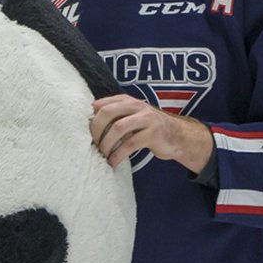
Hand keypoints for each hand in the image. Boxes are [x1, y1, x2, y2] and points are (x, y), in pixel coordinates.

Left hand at [90, 94, 213, 172]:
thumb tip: (87, 126)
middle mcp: (136, 105)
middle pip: (107, 113)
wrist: (178, 136)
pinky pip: (129, 144)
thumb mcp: (130, 117)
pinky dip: (118, 155)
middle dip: (95, 130)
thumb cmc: (147, 128)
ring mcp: (146, 118)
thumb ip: (113, 117)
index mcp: (126, 100)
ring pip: (117, 128)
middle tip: (93, 145)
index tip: (84, 134)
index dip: (90, 119)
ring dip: (106, 144)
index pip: (101, 104)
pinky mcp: (153, 133)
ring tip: (102, 155)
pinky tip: (113, 162)